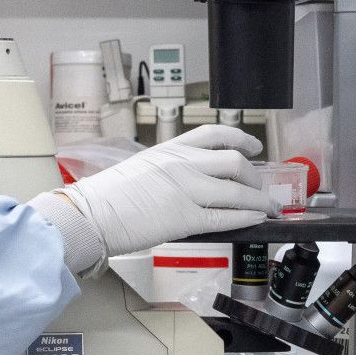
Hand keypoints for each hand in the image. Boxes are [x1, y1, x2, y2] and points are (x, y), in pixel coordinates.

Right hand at [58, 125, 277, 258]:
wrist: (89, 214)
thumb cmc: (105, 196)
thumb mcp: (140, 168)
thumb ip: (169, 170)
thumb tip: (192, 184)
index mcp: (168, 149)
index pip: (214, 134)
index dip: (241, 138)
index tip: (253, 146)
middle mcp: (181, 164)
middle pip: (235, 161)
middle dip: (255, 177)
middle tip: (260, 189)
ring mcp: (185, 190)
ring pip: (238, 190)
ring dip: (259, 201)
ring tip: (267, 209)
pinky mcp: (186, 218)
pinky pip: (227, 217)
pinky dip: (247, 218)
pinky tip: (255, 220)